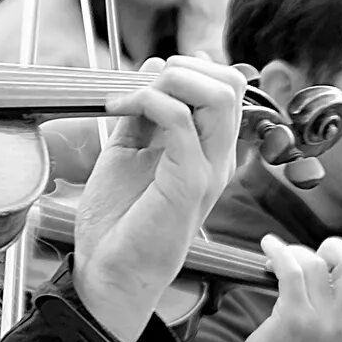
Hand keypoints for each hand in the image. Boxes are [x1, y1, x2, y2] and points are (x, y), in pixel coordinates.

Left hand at [73, 57, 247, 339]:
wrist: (110, 274)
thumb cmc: (119, 223)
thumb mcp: (129, 152)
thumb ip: (142, 114)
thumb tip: (153, 70)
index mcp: (208, 152)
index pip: (226, 88)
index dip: (190, 68)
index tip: (145, 79)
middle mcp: (217, 159)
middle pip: (231, 84)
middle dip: (184, 67)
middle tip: (142, 82)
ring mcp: (208, 170)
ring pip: (220, 95)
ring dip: (171, 79)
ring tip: (132, 94)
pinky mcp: (189, 183)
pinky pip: (181, 120)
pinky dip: (147, 100)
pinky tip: (119, 108)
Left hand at [229, 239, 341, 341]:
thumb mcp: (329, 339)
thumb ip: (340, 311)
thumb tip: (331, 268)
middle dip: (336, 247)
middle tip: (319, 254)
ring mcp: (320, 322)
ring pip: (318, 264)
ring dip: (297, 252)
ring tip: (282, 258)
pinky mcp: (294, 317)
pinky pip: (291, 270)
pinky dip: (279, 251)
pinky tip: (269, 245)